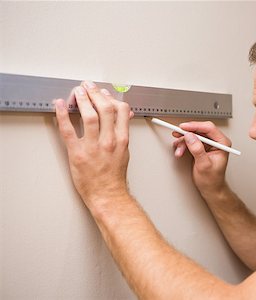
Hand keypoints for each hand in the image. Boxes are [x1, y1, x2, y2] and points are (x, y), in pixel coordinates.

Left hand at [55, 81, 132, 207]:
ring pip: (89, 116)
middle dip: (95, 94)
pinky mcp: (77, 153)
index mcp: (122, 139)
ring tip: (77, 92)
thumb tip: (124, 116)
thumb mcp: (124, 151)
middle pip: (104, 109)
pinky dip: (62, 115)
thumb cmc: (114, 175)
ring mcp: (93, 147)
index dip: (111, 98)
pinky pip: (68, 130)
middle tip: (88, 86)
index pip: (120, 110)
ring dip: (82, 100)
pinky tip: (59, 106)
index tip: (104, 93)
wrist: (107, 194)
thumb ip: (123, 131)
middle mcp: (109, 140)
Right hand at [172, 122, 230, 196]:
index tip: (184, 128)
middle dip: (187, 134)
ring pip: (193, 135)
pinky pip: (191, 141)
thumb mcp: (204, 165)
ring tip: (179, 150)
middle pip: (200, 130)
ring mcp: (209, 144)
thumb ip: (198, 150)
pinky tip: (180, 151)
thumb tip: (190, 137)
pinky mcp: (202, 147)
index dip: (195, 126)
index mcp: (222, 143)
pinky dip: (183, 145)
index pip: (209, 128)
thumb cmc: (212, 180)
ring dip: (183, 142)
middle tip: (177, 135)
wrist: (210, 188)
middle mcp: (216, 142)